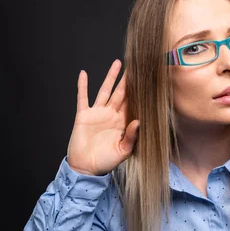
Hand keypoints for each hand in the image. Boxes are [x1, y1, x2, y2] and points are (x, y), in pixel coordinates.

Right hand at [66, 59, 139, 175]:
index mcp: (123, 122)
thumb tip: (139, 122)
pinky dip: (82, 85)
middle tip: (136, 65)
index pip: (133, 104)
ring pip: (105, 90)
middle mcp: (111, 114)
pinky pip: (83, 97)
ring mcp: (97, 113)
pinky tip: (84, 74)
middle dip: (128, 80)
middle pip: (121, 93)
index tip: (147, 80)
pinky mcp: (84, 115)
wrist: (86, 167)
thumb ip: (131, 136)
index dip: (139, 92)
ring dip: (110, 77)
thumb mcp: (123, 151)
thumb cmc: (106, 161)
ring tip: (117, 63)